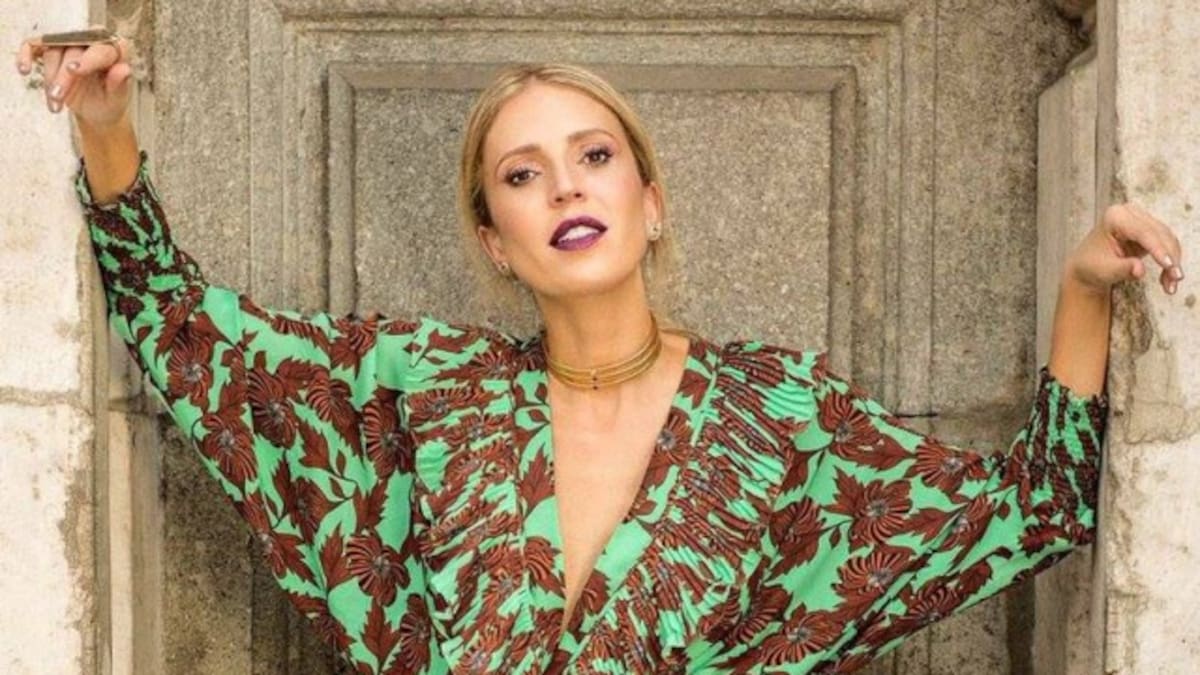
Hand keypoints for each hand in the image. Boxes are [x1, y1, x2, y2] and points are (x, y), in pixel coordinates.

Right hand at [15, 26, 133, 128]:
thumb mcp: (117, 100)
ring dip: (50, 78)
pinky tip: (24, 69)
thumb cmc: (110, 103)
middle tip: (58, 97)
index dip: (87, 59)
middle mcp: (93, 41)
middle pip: (73, 50)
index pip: (101, 49)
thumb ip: (119, 85)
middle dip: (63, 75)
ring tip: (54, 103)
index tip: (74, 71)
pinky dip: (27, 55)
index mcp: (116, 50)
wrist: (97, 111)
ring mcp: (72, 44)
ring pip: (54, 51)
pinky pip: (36, 46)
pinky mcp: (54, 50)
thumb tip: (124, 69)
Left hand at [1065, 203, 1184, 296]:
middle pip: (1160, 234)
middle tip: (1176, 279)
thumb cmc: (1091, 267)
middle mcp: (1130, 213)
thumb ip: (1122, 268)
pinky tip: (1168, 278)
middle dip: (1170, 258)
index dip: (1159, 249)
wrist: (1087, 267)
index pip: (1143, 232)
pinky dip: (1170, 261)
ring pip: (1167, 239)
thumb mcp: (1104, 270)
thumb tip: (1139, 270)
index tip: (1169, 266)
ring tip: (1172, 284)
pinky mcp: (1148, 230)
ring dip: (1173, 261)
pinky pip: (1166, 244)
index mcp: (1115, 217)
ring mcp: (1141, 219)